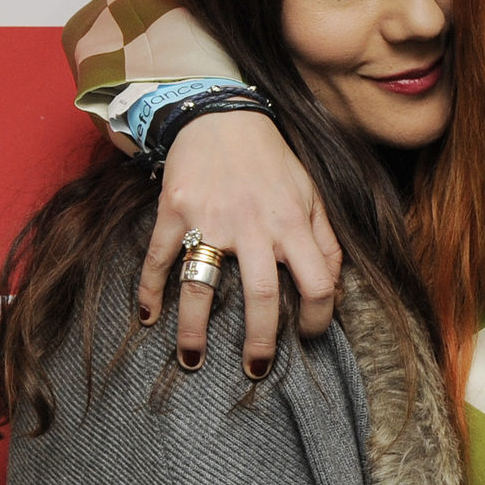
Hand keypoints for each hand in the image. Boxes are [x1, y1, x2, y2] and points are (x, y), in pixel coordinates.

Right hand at [139, 112, 341, 373]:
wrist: (222, 115)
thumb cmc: (272, 162)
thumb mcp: (311, 195)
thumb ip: (326, 243)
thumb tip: (335, 291)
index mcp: (293, 223)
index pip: (318, 282)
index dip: (317, 318)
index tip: (307, 336)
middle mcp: (254, 225)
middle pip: (261, 296)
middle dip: (259, 342)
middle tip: (255, 369)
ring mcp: (210, 219)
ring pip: (202, 285)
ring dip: (194, 330)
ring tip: (193, 360)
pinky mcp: (174, 210)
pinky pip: (159, 257)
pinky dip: (149, 289)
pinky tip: (148, 315)